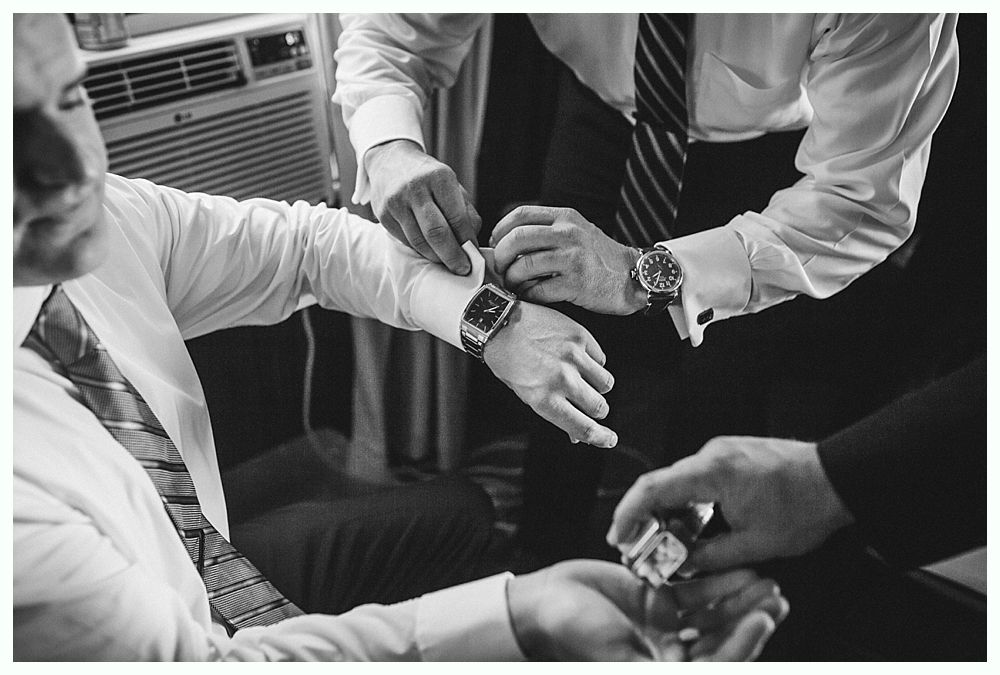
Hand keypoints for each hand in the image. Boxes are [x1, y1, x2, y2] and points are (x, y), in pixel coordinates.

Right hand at [364, 139, 481, 274]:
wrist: (390, 160)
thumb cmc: (428, 177)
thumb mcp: (451, 184)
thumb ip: (465, 211)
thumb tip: (472, 243)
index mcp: (439, 177)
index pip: (457, 218)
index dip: (467, 241)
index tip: (474, 257)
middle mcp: (416, 188)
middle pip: (437, 233)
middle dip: (452, 256)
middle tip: (463, 269)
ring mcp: (396, 201)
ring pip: (419, 241)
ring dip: (436, 257)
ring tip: (447, 263)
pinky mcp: (383, 214)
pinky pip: (406, 241)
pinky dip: (420, 250)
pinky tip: (429, 252)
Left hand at [483, 301, 616, 447]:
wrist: (499, 323)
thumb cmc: (507, 360)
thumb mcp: (524, 394)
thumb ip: (553, 413)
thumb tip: (576, 434)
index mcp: (545, 400)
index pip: (584, 427)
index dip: (601, 437)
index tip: (610, 439)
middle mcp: (562, 381)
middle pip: (600, 407)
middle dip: (597, 410)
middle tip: (588, 403)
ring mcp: (574, 358)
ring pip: (606, 384)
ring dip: (598, 386)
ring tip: (581, 377)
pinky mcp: (580, 337)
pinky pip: (601, 359)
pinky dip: (594, 362)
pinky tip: (577, 358)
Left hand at [490, 206, 645, 314]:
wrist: (632, 276)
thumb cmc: (598, 256)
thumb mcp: (576, 230)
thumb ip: (547, 230)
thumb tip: (505, 241)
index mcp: (565, 217)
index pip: (520, 215)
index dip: (500, 230)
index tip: (497, 245)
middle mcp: (568, 234)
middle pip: (517, 239)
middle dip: (502, 256)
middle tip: (501, 268)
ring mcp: (573, 259)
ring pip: (525, 266)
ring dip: (512, 278)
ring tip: (514, 284)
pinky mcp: (576, 284)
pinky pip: (539, 290)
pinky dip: (528, 294)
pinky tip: (530, 294)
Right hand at [507, 560, 787, 660]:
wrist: (542, 602)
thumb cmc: (571, 633)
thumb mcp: (616, 655)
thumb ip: (651, 665)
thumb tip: (699, 671)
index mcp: (661, 672)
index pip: (715, 664)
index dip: (742, 645)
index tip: (763, 619)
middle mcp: (670, 656)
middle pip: (722, 640)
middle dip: (750, 620)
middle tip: (775, 597)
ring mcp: (666, 628)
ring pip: (713, 616)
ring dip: (738, 600)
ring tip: (764, 580)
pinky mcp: (658, 601)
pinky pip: (694, 593)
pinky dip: (716, 583)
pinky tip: (736, 569)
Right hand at [607, 437, 855, 571]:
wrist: (840, 476)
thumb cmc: (804, 507)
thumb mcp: (756, 544)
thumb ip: (711, 556)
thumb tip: (681, 565)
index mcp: (712, 472)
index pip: (653, 488)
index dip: (628, 513)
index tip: (617, 535)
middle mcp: (711, 454)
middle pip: (661, 484)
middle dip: (644, 516)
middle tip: (635, 545)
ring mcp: (721, 451)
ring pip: (679, 482)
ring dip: (668, 510)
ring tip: (665, 541)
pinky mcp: (730, 454)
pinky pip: (697, 478)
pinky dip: (687, 501)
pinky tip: (691, 524)